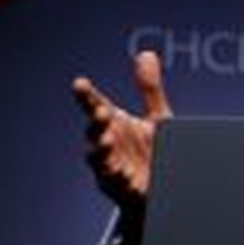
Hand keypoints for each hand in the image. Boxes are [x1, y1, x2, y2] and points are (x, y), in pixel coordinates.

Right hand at [72, 51, 172, 209]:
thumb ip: (150, 90)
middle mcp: (109, 145)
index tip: (80, 83)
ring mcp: (113, 168)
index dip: (87, 96)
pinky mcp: (124, 190)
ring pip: (100, 161)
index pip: (97, 107)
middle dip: (97, 124)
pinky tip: (124, 174)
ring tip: (107, 142)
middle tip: (103, 114)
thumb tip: (146, 54)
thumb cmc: (154, 150)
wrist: (162, 187)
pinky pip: (118, 186)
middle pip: (95, 133)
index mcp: (116, 126)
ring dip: (101, 151)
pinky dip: (119, 180)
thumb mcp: (158, 118)